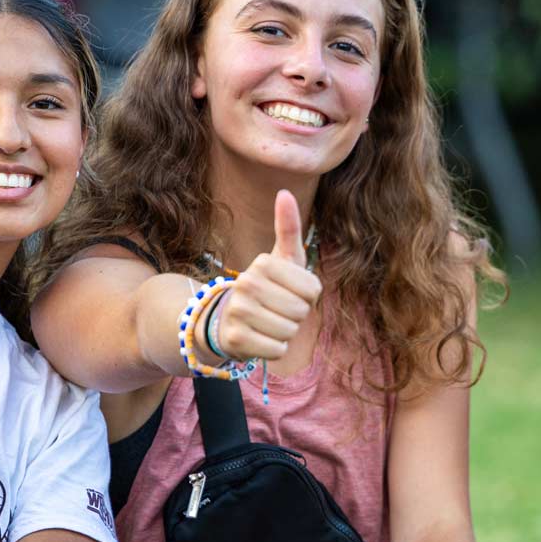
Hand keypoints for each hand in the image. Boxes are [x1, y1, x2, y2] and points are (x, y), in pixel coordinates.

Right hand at [206, 189, 321, 362]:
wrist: (228, 318)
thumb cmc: (268, 286)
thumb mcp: (282, 257)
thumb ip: (288, 227)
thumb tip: (285, 191)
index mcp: (263, 263)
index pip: (312, 290)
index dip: (307, 297)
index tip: (289, 292)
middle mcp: (247, 283)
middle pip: (300, 312)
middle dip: (295, 316)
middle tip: (277, 310)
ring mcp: (238, 311)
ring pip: (289, 332)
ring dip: (285, 333)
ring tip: (268, 323)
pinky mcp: (235, 339)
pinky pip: (278, 350)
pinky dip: (275, 349)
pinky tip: (260, 338)